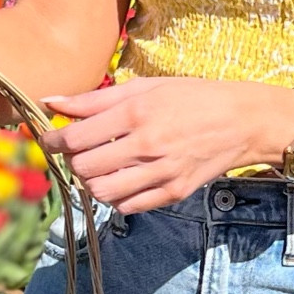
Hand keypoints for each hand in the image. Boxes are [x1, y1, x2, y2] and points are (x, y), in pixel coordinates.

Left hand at [40, 78, 293, 213]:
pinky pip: (127, 206)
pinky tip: (122, 180)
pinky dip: (115, 197)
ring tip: (97, 168)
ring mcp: (161, 172)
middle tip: (77, 153)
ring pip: (102, 192)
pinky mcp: (173, 192)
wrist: (242, 121)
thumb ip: (95, 98)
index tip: (51, 138)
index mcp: (136, 112)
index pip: (76, 137)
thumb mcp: (145, 87)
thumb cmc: (191, 97)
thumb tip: (51, 101)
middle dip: (72, 162)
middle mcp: (147, 143)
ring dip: (91, 182)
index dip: (54, 140)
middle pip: (84, 167)